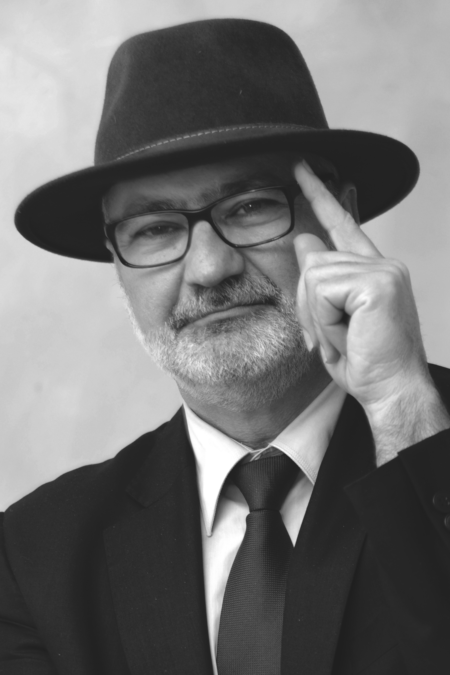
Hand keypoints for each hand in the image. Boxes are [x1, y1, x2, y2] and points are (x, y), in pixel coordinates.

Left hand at [294, 160, 449, 460]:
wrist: (390, 390)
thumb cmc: (365, 361)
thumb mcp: (330, 320)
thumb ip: (318, 281)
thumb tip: (306, 240)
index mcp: (372, 270)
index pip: (342, 223)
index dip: (321, 195)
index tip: (304, 168)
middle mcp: (381, 263)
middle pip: (312, 263)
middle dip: (309, 307)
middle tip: (337, 336)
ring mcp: (383, 270)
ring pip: (314, 277)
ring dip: (319, 317)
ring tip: (347, 336)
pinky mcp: (377, 282)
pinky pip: (322, 292)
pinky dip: (325, 320)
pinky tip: (350, 332)